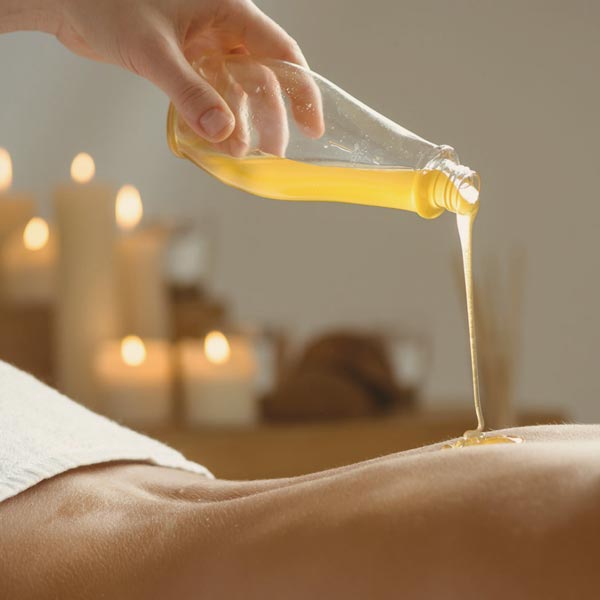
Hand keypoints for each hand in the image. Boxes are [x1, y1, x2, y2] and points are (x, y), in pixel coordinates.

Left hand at [3, 0, 313, 142]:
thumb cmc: (107, 3)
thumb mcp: (153, 50)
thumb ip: (189, 92)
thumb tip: (223, 134)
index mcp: (229, 12)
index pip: (281, 53)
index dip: (301, 90)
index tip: (313, 126)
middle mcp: (223, 29)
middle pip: (262, 77)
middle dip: (269, 116)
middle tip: (271, 152)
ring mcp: (204, 46)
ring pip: (237, 89)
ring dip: (241, 122)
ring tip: (241, 154)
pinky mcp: (185, 60)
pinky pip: (210, 93)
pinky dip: (214, 117)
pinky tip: (215, 140)